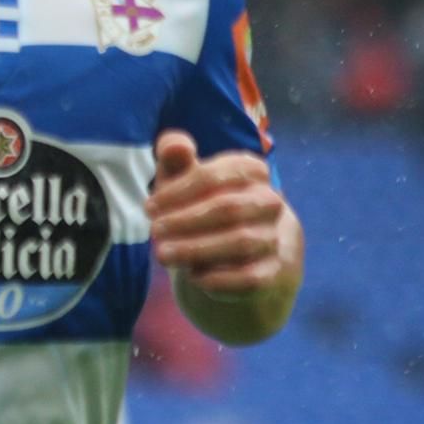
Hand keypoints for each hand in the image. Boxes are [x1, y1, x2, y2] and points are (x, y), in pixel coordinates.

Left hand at [145, 129, 290, 299]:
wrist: (238, 252)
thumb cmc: (203, 204)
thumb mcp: (185, 179)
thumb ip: (176, 156)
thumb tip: (177, 144)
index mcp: (251, 170)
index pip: (216, 175)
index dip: (179, 191)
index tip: (149, 207)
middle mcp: (270, 202)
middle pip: (228, 208)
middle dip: (185, 221)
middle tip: (154, 232)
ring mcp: (275, 237)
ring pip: (240, 242)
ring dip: (196, 249)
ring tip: (163, 255)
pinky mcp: (272, 271)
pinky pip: (249, 277)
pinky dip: (219, 278)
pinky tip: (193, 275)